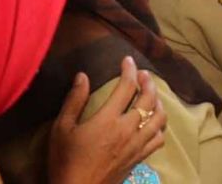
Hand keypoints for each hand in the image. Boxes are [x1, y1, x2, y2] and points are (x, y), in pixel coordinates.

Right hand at [48, 57, 167, 183]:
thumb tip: (82, 76)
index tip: (127, 60)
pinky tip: (154, 122)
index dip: (129, 69)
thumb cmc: (65, 160)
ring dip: (158, 102)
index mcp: (108, 119)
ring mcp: (137, 144)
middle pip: (148, 99)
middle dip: (148, 82)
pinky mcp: (140, 158)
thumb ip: (74, 101)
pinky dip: (160, 126)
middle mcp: (128, 129)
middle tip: (142, 75)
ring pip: (159, 118)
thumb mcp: (62, 129)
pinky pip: (159, 138)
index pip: (126, 86)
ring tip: (152, 95)